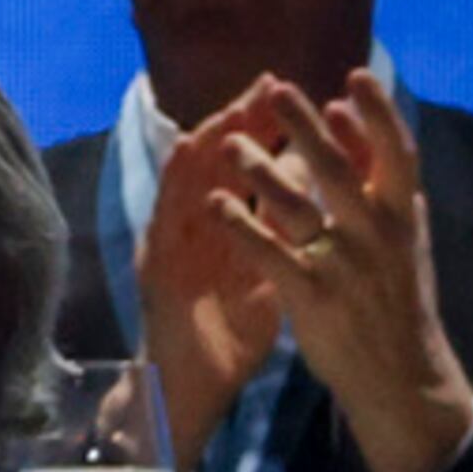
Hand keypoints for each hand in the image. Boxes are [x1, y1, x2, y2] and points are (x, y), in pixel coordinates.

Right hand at [136, 80, 292, 471]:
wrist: (190, 387)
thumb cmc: (229, 335)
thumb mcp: (268, 278)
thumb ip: (285, 236)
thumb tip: (316, 196)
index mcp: (229, 231)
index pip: (254, 171)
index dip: (276, 133)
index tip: (309, 100)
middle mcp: (197, 228)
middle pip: (219, 162)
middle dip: (245, 120)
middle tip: (272, 84)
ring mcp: (173, 243)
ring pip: (188, 179)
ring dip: (209, 139)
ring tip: (234, 104)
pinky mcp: (156, 265)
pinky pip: (167, 216)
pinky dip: (178, 181)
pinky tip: (190, 153)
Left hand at [215, 71, 472, 471]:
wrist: (402, 376)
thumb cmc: (397, 297)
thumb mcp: (404, 239)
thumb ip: (380, 185)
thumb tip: (357, 125)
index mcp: (404, 216)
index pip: (398, 153)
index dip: (378, 114)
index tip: (354, 77)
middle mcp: (378, 235)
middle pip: (337, 170)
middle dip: (305, 127)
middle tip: (274, 89)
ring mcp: (343, 266)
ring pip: (297, 208)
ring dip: (261, 171)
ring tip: (230, 144)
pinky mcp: (311, 298)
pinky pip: (269, 255)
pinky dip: (240, 226)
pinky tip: (214, 203)